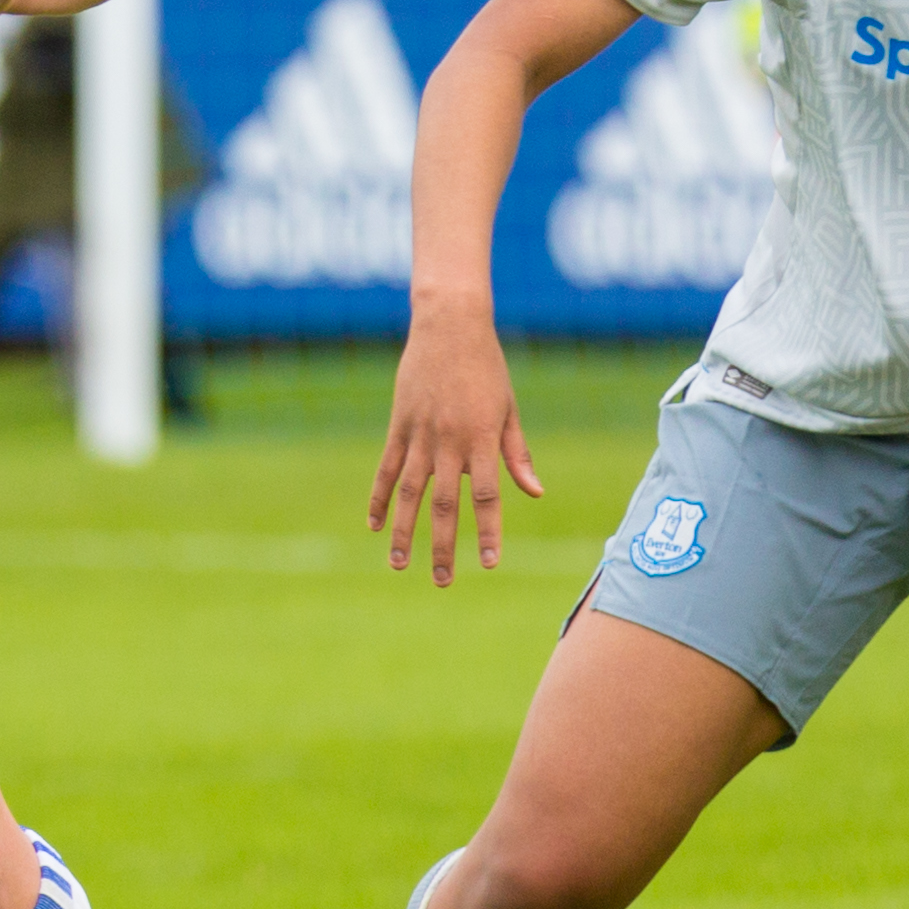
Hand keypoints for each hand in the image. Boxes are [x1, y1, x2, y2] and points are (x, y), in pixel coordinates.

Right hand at [366, 309, 542, 585]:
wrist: (449, 326)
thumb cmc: (487, 367)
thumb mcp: (509, 408)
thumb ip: (517, 453)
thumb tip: (534, 493)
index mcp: (483, 438)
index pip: (487, 495)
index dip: (488, 531)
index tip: (489, 562)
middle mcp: (450, 441)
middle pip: (445, 504)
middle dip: (443, 546)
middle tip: (442, 582)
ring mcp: (420, 434)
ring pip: (411, 493)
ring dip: (405, 532)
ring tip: (400, 565)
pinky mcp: (399, 425)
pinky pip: (387, 469)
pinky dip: (379, 497)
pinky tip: (374, 525)